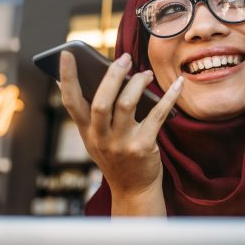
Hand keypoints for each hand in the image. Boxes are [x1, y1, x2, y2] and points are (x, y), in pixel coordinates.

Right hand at [58, 50, 182, 214]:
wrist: (133, 190)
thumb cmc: (116, 158)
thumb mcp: (98, 140)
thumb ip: (95, 115)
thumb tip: (108, 76)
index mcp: (87, 132)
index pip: (71, 102)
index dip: (66, 77)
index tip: (66, 53)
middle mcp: (101, 138)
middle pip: (102, 101)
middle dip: (112, 75)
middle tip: (124, 58)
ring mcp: (122, 144)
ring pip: (127, 104)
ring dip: (137, 83)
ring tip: (145, 74)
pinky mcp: (143, 147)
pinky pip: (157, 115)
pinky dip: (169, 97)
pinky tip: (178, 84)